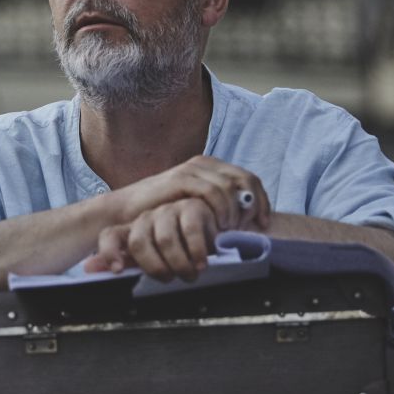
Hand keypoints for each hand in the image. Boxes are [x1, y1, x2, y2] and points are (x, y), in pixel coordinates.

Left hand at [86, 197, 218, 281]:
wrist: (215, 237)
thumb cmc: (181, 252)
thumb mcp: (151, 261)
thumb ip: (123, 263)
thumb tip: (87, 268)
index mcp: (134, 230)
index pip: (110, 235)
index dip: (108, 252)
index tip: (118, 271)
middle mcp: (148, 218)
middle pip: (139, 242)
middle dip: (157, 268)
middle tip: (172, 278)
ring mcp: (169, 211)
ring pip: (164, 238)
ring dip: (180, 264)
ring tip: (191, 273)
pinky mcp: (192, 207)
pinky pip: (189, 230)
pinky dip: (197, 252)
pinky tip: (202, 262)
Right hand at [117, 155, 269, 231]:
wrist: (129, 211)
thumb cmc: (165, 214)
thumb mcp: (199, 208)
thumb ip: (220, 206)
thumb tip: (250, 217)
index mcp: (212, 168)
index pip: (249, 179)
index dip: (262, 201)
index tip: (263, 224)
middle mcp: (205, 164)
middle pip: (245, 180)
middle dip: (251, 206)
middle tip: (248, 228)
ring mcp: (192, 169)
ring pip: (231, 186)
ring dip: (236, 211)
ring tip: (232, 230)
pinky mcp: (181, 178)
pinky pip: (213, 191)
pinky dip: (222, 209)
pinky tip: (220, 225)